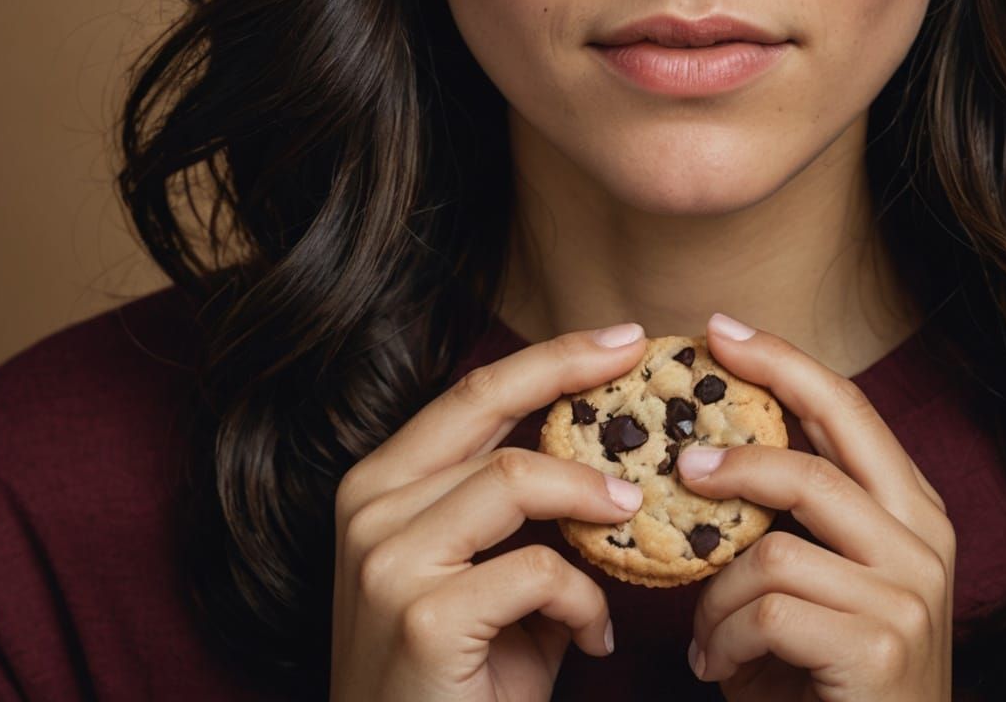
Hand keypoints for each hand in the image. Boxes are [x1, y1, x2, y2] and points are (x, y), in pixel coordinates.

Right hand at [329, 321, 650, 701]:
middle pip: (484, 403)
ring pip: (516, 480)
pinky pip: (536, 572)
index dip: (548, 356)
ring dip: (590, 499)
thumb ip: (521, 513)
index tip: (618, 338)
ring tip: (633, 522)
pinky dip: (584, 600)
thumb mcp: (482, 576)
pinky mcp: (420, 617)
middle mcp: (369, 508)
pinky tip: (593, 637)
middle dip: (569, 370)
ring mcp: (386, 560)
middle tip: (636, 359)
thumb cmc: (459, 681)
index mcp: (379, 485)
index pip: (472, 393)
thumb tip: (610, 457)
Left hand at [678, 313, 953, 700]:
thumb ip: (786, 520)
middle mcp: (922, 540)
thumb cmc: (828, 683)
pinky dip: (725, 639)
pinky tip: (721, 669)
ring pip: (772, 548)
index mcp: (911, 509)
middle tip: (680, 461)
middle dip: (736, 453)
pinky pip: (768, 610)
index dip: (780, 360)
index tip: (718, 329)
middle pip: (815, 458)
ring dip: (717, 594)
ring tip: (705, 634)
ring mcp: (909, 593)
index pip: (845, 408)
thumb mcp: (816, 585)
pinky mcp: (881, 644)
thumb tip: (702, 451)